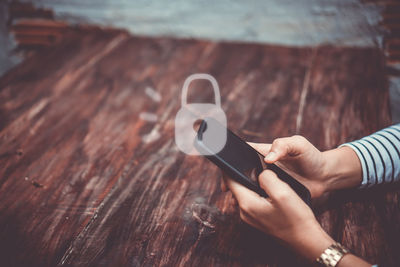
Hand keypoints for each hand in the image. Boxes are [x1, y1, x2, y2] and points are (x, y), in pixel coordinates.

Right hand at [221, 135, 362, 197]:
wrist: (326, 177)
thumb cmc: (312, 157)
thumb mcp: (299, 144)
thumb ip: (283, 145)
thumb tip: (268, 158)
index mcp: (264, 151)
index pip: (242, 152)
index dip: (232, 158)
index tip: (226, 168)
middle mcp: (262, 166)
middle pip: (240, 170)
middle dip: (232, 178)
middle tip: (228, 188)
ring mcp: (266, 180)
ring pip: (247, 184)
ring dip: (240, 191)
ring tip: (235, 199)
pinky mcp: (272, 192)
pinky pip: (258, 196)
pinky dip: (251, 200)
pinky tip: (248, 206)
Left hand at [225, 170, 333, 259]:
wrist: (306, 240)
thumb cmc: (296, 218)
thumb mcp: (282, 192)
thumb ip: (267, 177)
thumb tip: (261, 172)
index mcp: (247, 203)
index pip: (230, 180)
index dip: (231, 166)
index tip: (236, 157)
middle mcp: (244, 211)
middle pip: (237, 185)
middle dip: (245, 174)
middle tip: (259, 166)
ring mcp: (250, 216)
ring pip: (246, 191)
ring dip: (254, 183)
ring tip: (269, 178)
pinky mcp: (258, 218)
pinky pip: (254, 199)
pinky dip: (260, 191)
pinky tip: (273, 191)